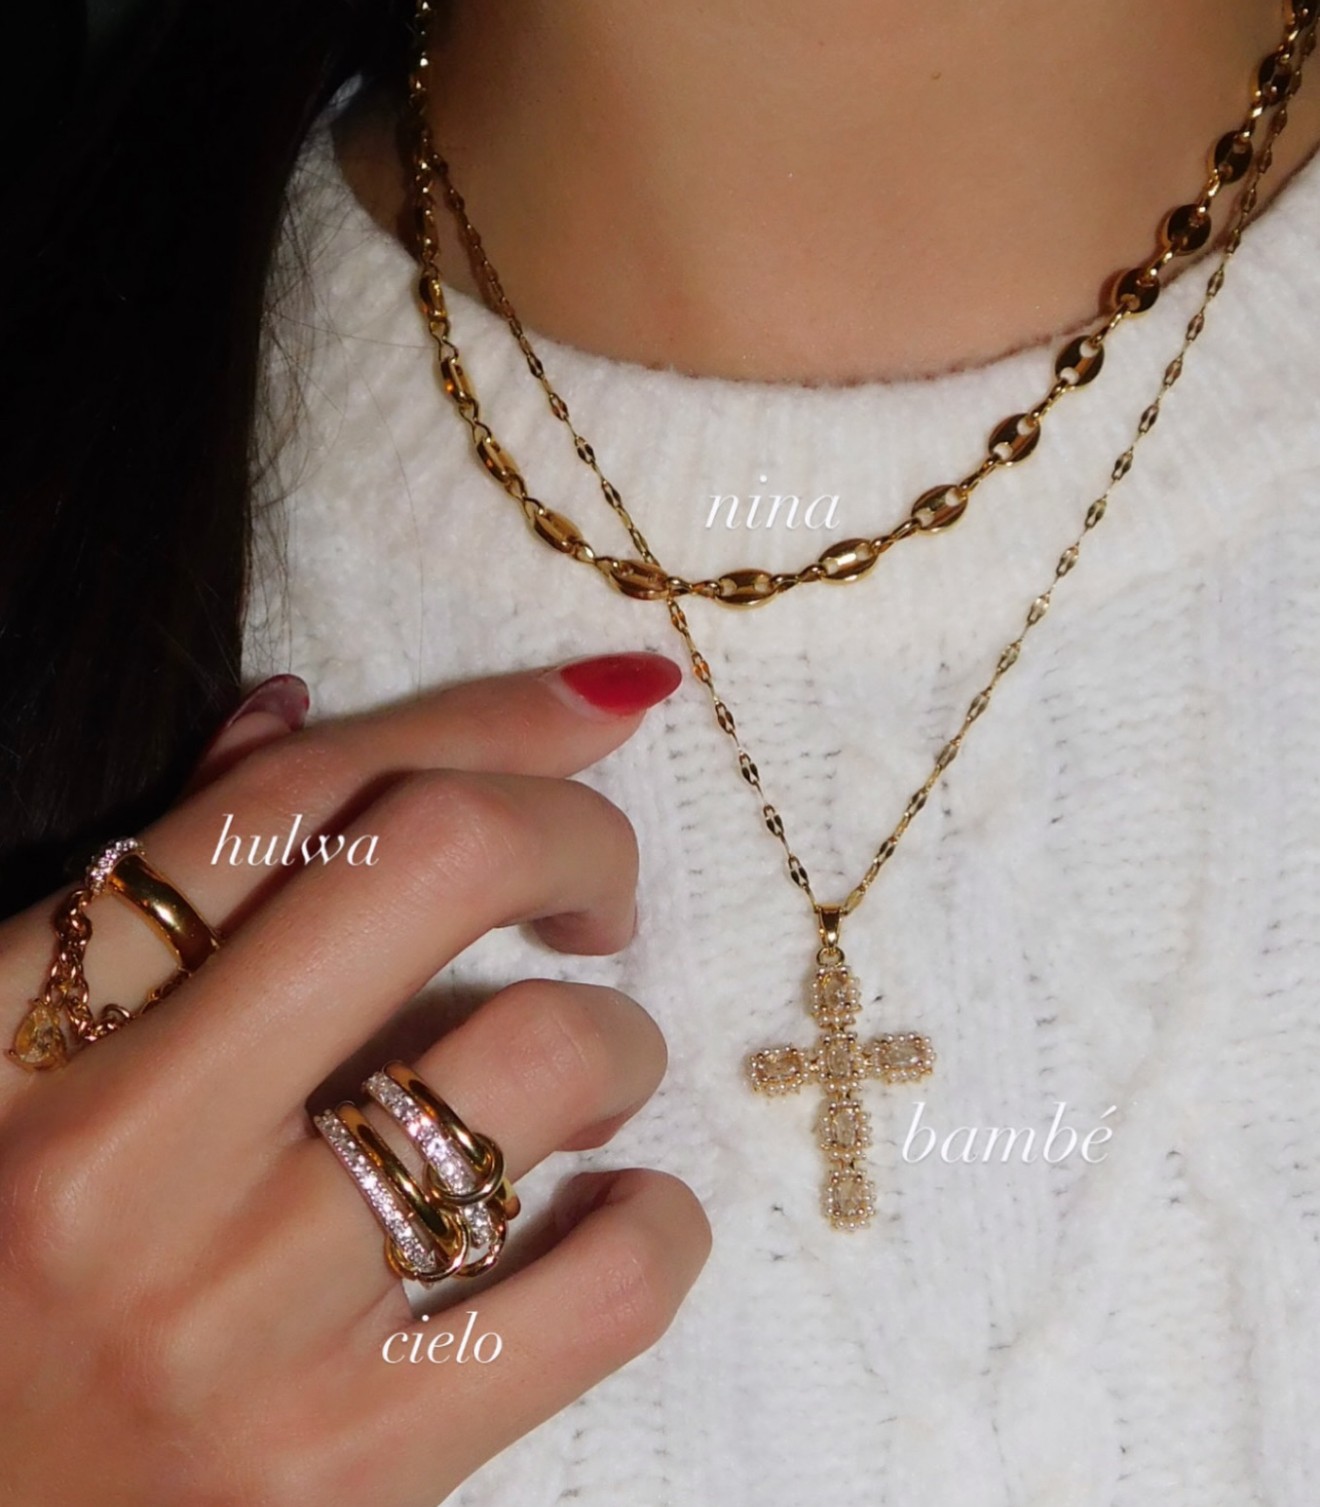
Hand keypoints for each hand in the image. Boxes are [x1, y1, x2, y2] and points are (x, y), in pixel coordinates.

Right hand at [0, 652, 709, 1506]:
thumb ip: (138, 899)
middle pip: (432, 861)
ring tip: (591, 1078)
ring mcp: (233, 1321)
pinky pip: (599, 1291)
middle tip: (599, 890)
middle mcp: (116, 1155)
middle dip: (575, 829)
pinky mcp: (340, 1471)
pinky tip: (624, 1214)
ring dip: (617, 1039)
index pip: (290, 795)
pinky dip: (658, 1226)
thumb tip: (288, 715)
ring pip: (539, 1054)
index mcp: (17, 1030)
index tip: (602, 704)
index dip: (483, 716)